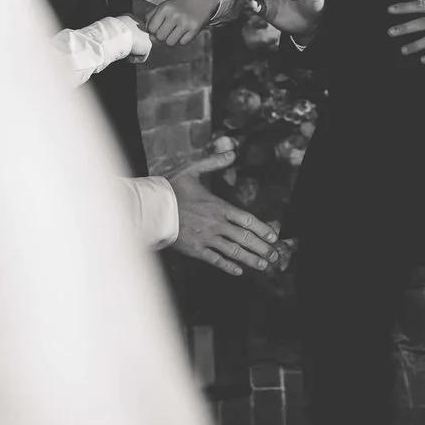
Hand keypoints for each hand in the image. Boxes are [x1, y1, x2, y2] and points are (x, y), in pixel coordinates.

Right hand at [81, 13, 150, 67]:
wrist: (114, 34)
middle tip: (121, 50)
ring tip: (123, 53)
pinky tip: (127, 57)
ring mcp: (146, 34)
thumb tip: (112, 38)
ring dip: (132, 52)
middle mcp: (140, 25)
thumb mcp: (111, 28)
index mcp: (130, 18)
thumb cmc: (108, 31)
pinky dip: (134, 59)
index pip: (131, 31)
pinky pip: (142, 57)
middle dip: (131, 46)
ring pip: (140, 48)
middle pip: (137, 39)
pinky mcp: (148, 45)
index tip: (118, 44)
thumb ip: (116, 31)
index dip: (125, 39)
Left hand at [145, 0, 218, 46]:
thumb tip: (146, 31)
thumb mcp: (164, 5)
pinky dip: (183, 39)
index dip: (153, 30)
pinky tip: (185, 32)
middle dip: (162, 36)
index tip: (159, 28)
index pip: (151, 28)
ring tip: (175, 32)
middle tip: (168, 30)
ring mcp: (185, 23)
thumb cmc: (180, 4)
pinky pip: (183, 43)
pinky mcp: (194, 29)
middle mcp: (174, 15)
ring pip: (170, 43)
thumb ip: (151, 16)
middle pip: (160, 37)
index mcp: (165, 8)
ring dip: (172, 39)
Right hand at [166, 148, 280, 275]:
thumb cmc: (170, 189)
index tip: (273, 236)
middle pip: (244, 238)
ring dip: (250, 259)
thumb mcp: (192, 170)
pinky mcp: (195, 249)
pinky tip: (238, 271)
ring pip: (233, 251)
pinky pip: (215, 260)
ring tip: (263, 265)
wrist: (150, 209)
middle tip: (275, 255)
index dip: (262, 229)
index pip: (247, 219)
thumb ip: (213, 162)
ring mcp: (206, 238)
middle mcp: (215, 224)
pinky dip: (228, 266)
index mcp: (218, 206)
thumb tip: (232, 152)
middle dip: (262, 248)